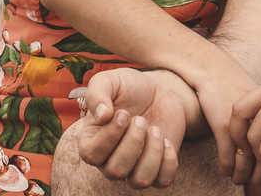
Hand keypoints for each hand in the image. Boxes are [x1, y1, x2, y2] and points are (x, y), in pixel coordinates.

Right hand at [75, 69, 190, 188]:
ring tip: (155, 130)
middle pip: (116, 171)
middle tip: (140, 119)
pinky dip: (168, 162)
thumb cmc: (128, 87)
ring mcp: (134, 167)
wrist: (157, 90)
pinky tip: (166, 140)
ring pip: (139, 181)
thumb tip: (102, 115)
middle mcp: (110, 160)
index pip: (92, 155)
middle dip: (133, 143)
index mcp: (92, 141)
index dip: (109, 136)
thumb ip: (97, 93)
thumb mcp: (109, 80)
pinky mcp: (158, 168)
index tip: (124, 113)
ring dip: (151, 153)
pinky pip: (163, 181)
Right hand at [192, 61, 260, 184]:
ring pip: (247, 161)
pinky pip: (228, 157)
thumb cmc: (237, 87)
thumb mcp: (259, 101)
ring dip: (244, 175)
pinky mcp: (223, 126)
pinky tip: (226, 172)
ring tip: (241, 180)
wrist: (215, 70)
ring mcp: (242, 123)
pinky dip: (228, 169)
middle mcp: (260, 118)